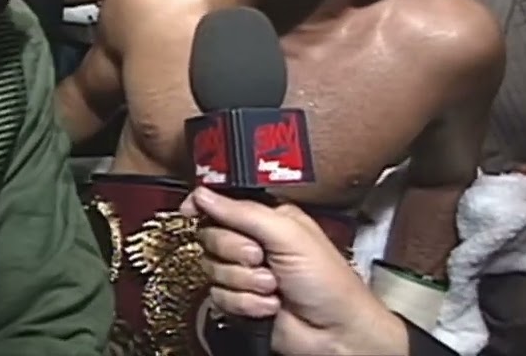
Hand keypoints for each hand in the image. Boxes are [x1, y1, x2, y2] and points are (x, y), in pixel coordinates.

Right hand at [181, 187, 408, 355]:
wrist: (336, 332)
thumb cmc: (328, 281)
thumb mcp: (289, 234)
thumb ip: (244, 212)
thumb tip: (204, 194)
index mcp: (266, 219)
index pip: (222, 205)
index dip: (203, 207)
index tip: (189, 210)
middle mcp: (254, 244)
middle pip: (211, 237)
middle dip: (235, 251)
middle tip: (261, 258)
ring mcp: (246, 275)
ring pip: (213, 269)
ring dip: (245, 282)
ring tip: (273, 286)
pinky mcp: (241, 302)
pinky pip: (220, 297)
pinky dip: (245, 303)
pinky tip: (269, 305)